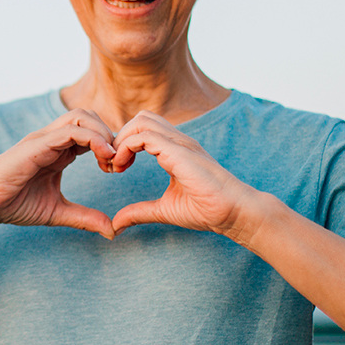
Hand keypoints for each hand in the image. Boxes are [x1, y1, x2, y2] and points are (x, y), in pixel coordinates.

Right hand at [0, 109, 117, 238]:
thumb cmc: (13, 204)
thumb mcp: (57, 212)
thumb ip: (84, 218)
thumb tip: (112, 230)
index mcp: (58, 150)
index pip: (91, 132)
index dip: (110, 145)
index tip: (119, 169)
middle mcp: (52, 139)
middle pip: (89, 116)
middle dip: (110, 134)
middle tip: (118, 162)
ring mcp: (44, 139)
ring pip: (81, 116)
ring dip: (103, 132)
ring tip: (111, 158)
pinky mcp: (37, 144)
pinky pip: (70, 130)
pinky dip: (93, 138)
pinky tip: (103, 157)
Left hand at [109, 111, 258, 239]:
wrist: (233, 213)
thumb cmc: (207, 210)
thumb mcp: (164, 210)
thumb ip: (139, 212)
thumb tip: (116, 225)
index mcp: (174, 150)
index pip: (143, 130)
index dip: (123, 145)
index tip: (114, 168)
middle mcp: (177, 141)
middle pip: (140, 119)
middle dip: (119, 137)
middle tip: (111, 164)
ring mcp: (180, 143)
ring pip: (141, 121)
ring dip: (121, 140)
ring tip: (116, 165)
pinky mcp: (179, 151)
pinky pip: (144, 136)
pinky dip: (126, 147)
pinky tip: (122, 167)